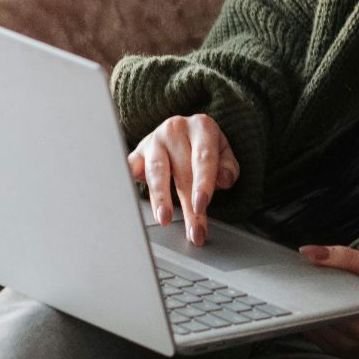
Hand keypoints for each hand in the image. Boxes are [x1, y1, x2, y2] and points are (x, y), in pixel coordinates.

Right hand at [127, 114, 238, 245]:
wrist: (183, 130)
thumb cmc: (204, 146)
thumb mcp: (224, 152)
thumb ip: (228, 167)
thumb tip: (224, 181)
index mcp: (202, 127)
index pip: (204, 158)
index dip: (203, 184)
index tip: (201, 206)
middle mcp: (175, 129)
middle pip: (181, 172)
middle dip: (188, 206)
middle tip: (194, 231)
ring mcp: (153, 140)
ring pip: (156, 172)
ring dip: (160, 198)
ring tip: (164, 220)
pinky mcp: (137, 152)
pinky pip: (131, 169)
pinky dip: (131, 182)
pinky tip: (132, 199)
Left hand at [297, 245, 358, 358]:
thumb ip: (345, 257)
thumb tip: (310, 253)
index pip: (318, 301)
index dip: (307, 285)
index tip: (306, 272)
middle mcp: (351, 336)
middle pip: (312, 313)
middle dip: (308, 295)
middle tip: (315, 279)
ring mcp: (344, 348)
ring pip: (311, 325)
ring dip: (311, 308)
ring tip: (324, 292)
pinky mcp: (340, 353)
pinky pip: (317, 335)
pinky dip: (317, 320)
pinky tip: (326, 307)